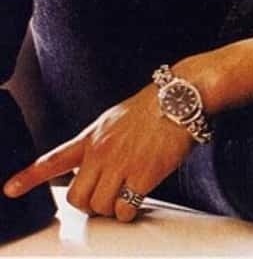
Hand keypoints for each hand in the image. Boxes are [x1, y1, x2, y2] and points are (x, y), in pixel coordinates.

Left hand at [2, 84, 192, 222]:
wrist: (180, 97)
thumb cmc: (154, 106)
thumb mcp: (116, 119)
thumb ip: (100, 142)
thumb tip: (95, 165)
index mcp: (93, 137)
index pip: (54, 159)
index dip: (29, 177)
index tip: (10, 189)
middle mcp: (101, 152)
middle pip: (78, 198)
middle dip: (90, 204)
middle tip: (107, 196)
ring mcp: (120, 164)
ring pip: (100, 207)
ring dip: (113, 207)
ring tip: (128, 192)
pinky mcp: (142, 174)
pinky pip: (125, 209)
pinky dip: (130, 210)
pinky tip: (140, 195)